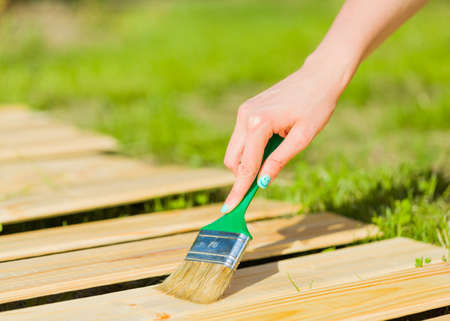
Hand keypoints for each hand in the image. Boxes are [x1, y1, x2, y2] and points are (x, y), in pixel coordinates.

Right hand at [221, 56, 351, 212]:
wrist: (319, 76)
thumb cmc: (317, 105)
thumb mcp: (302, 138)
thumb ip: (279, 161)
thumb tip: (262, 184)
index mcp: (259, 124)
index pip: (246, 166)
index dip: (238, 190)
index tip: (229, 209)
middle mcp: (245, 117)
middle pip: (233, 160)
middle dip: (243, 176)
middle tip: (263, 183)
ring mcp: (244, 112)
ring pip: (235, 150)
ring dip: (248, 162)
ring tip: (276, 155)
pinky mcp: (246, 109)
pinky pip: (241, 138)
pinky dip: (251, 150)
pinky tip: (272, 144)